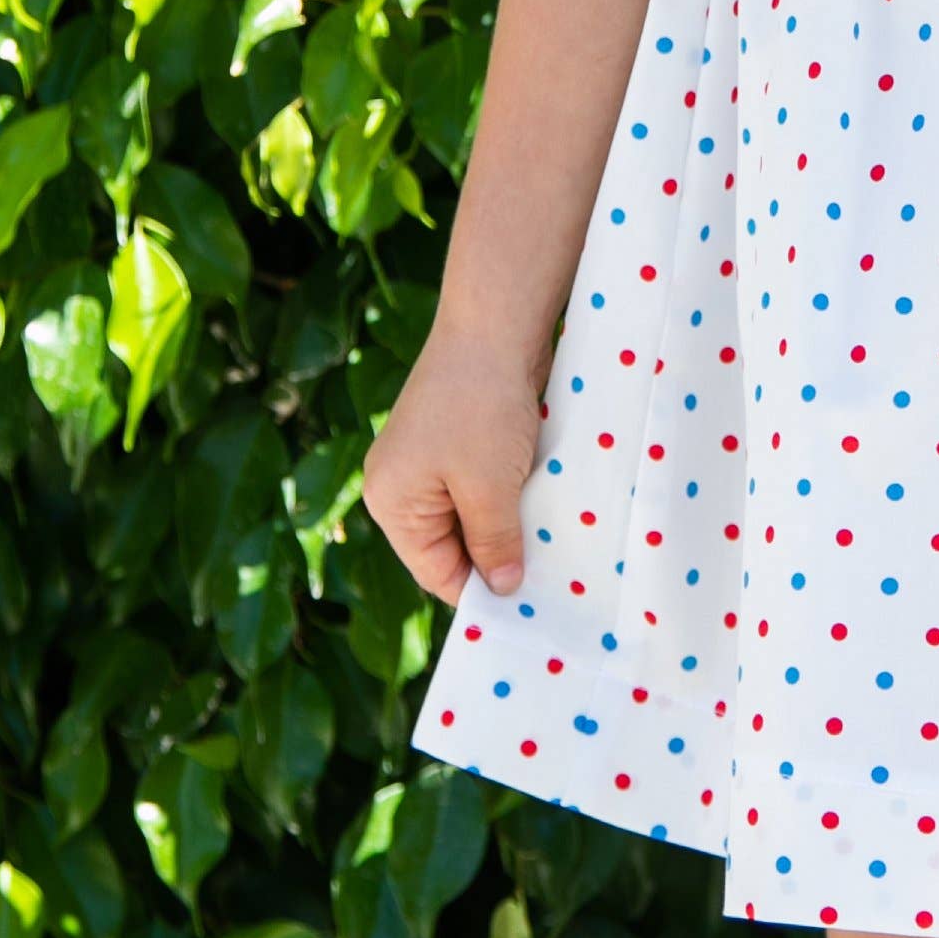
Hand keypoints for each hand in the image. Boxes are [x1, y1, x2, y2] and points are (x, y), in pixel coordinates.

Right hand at [362, 322, 544, 602]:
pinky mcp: (456, 440)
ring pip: (471, 517)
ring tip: (548, 541)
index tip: (527, 610)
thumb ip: (494, 544)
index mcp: (391, 502)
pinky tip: (540, 503)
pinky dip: (509, 496)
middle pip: (451, 546)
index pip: (434, 571)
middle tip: (547, 576)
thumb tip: (503, 589)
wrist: (494, 327)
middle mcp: (400, 484)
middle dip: (495, 557)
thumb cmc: (481, 409)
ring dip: (507, 525)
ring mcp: (427, 461)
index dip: (479, 591)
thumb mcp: (488, 489)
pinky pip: (481, 487)